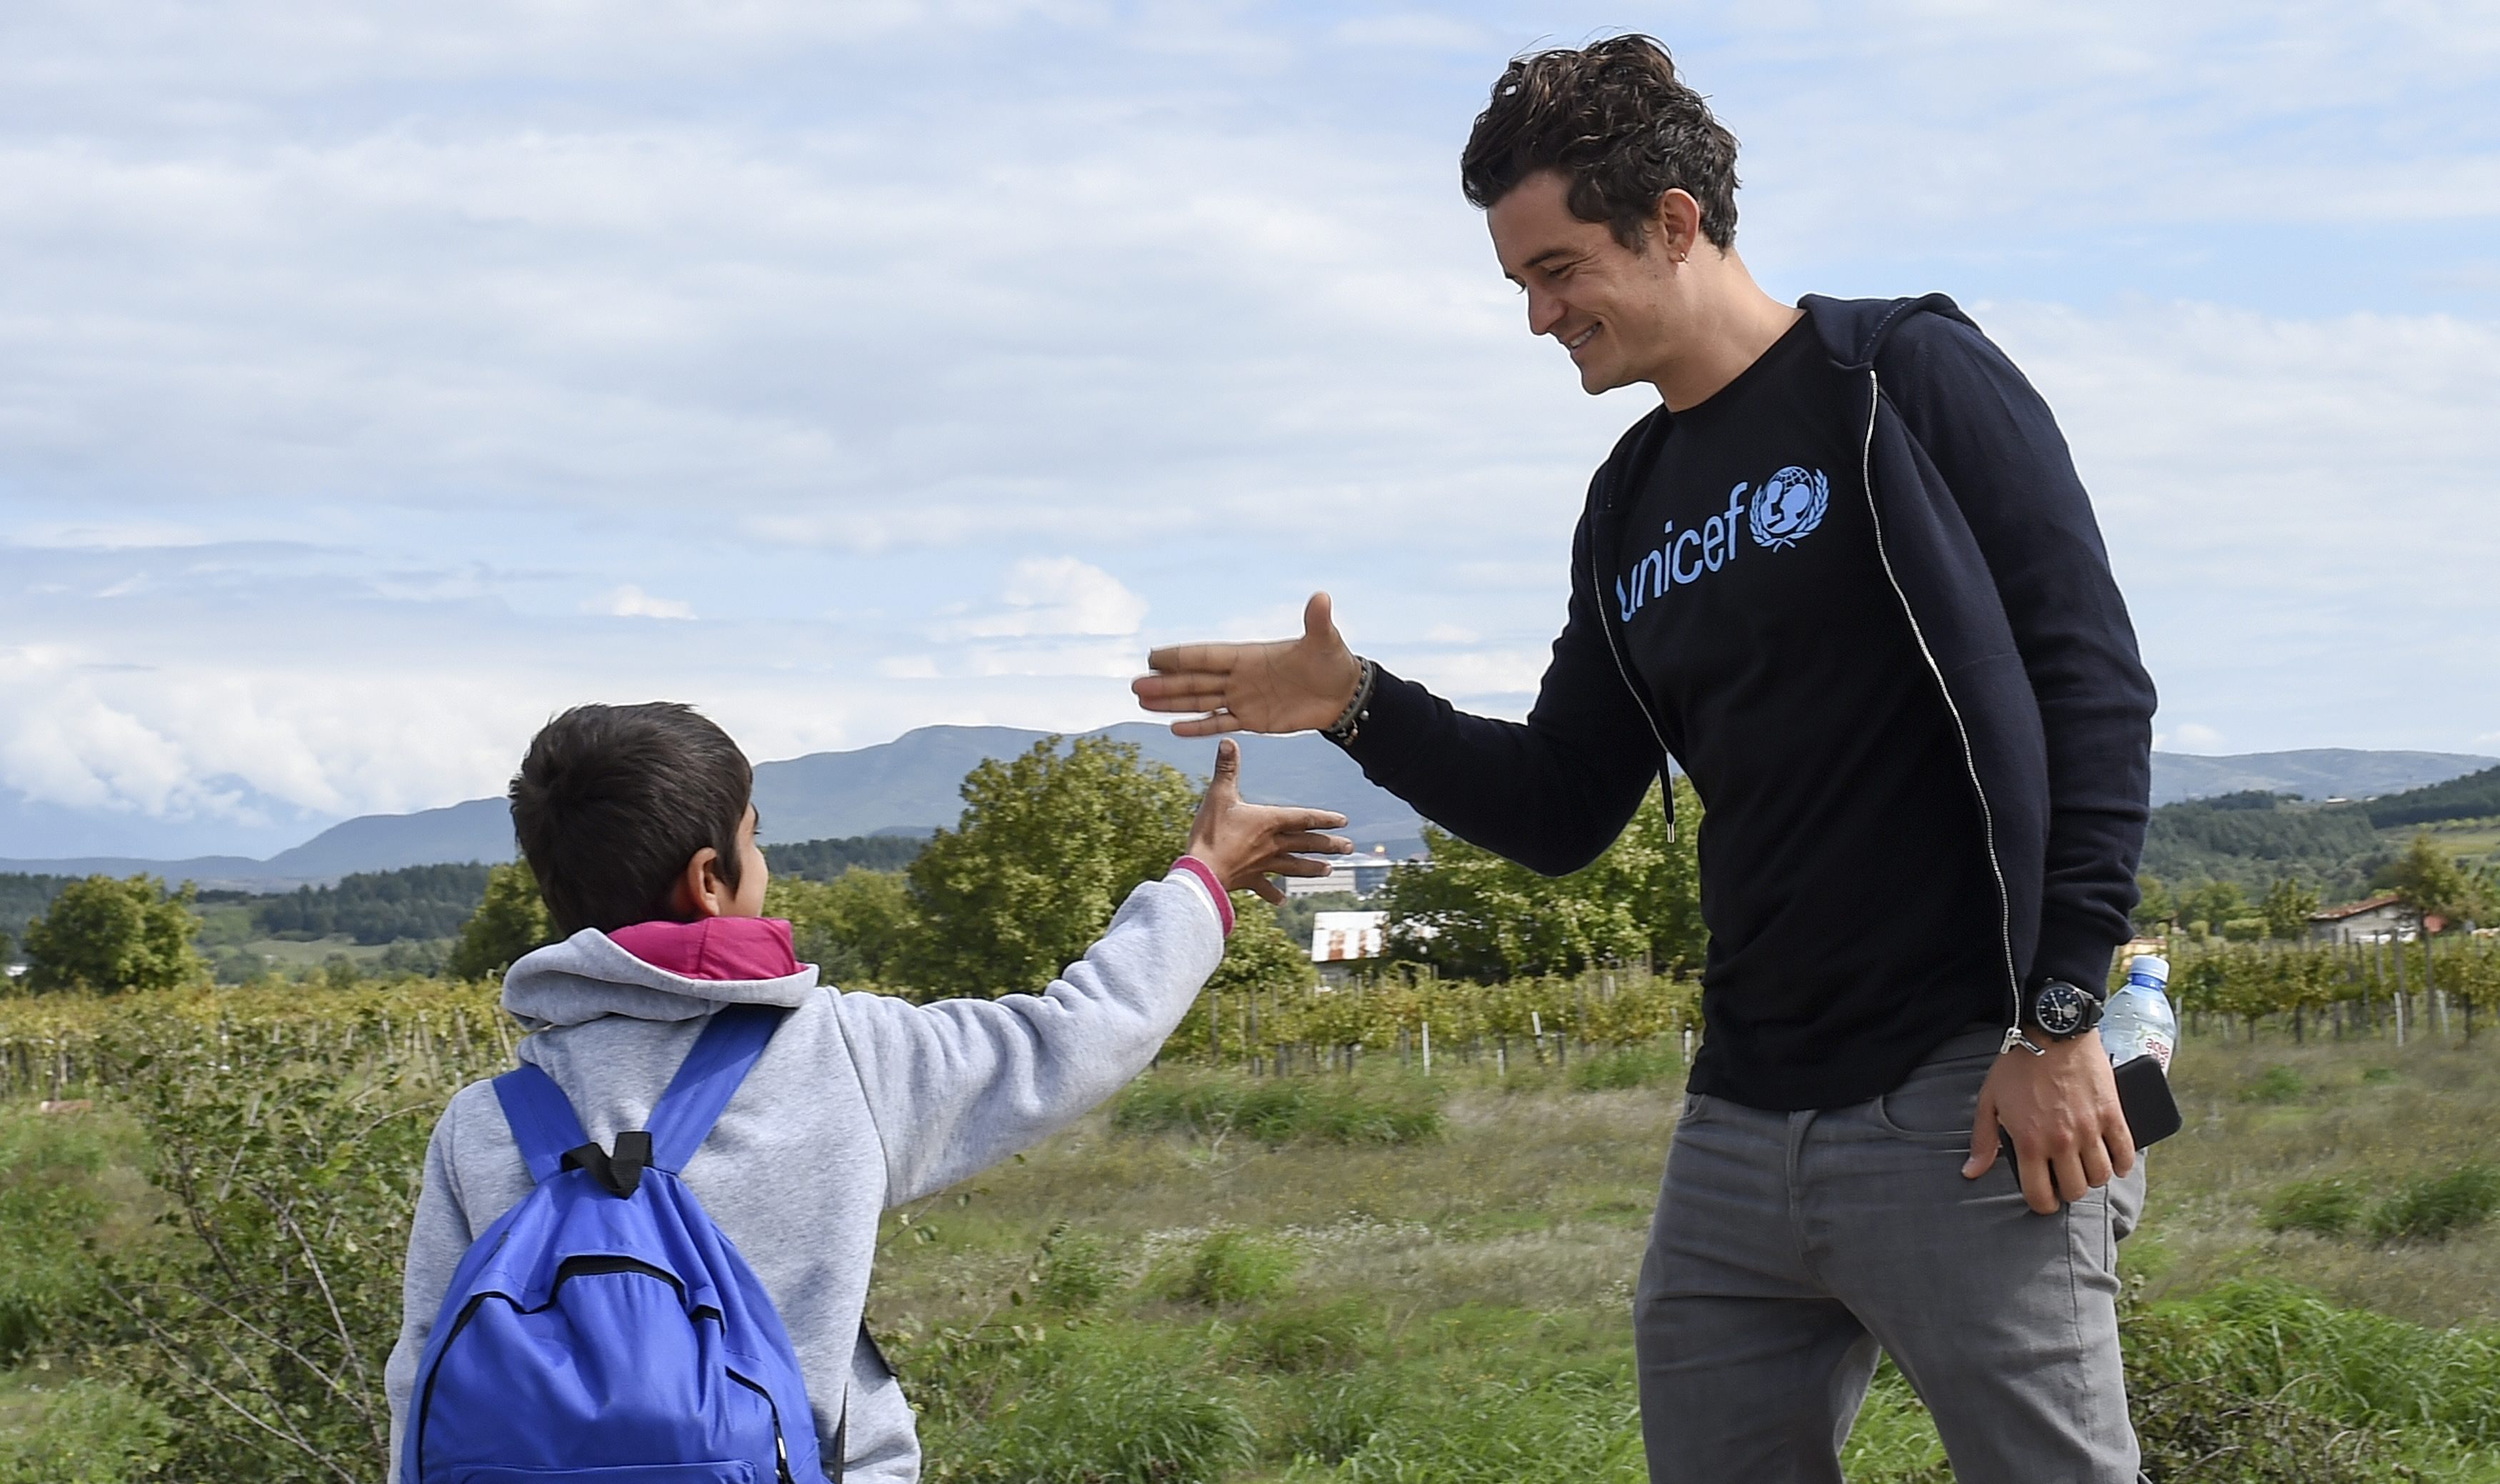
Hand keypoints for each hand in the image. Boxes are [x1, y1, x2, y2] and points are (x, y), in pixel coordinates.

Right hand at [1133, 592, 1363, 736]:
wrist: (1343, 694)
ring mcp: (1244, 698)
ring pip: (1200, 701)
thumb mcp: (1324, 640)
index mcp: (1249, 656)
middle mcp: (1240, 677)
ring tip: (1142, 703)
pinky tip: (1174, 727)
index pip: (1207, 656)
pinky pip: (1219, 723)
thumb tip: (1321, 597)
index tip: (1152, 656)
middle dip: (1165, 683)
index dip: (1180, 656)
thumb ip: (1316, 621)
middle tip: (1134, 686)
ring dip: (1172, 703)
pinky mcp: (1253, 720)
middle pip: (1195, 680)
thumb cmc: (1333, 662)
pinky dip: (1198, 727)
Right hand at [1184, 738, 1351, 903]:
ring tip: (1328, 871)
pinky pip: (1265, 888)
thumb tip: (1228, 741)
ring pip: (1294, 866)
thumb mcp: (1218, 795)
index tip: (1343, 821)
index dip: (1324, 819)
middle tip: (1348, 847)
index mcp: (1269, 822)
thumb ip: (1226, 769)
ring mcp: (1262, 864)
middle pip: (1306, 844)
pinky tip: (1282, 901)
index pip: (1304, 819)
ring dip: (1311, 868)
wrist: (1201, 872)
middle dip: (1328, 845)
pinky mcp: (1249, 879)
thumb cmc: (1211, 832)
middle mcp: (1272, 844)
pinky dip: (1273, 894)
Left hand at [1963, 1034, 2135, 1214]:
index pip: (2040, 1195)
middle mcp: (2062, 1141)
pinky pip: (2124, 1154)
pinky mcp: (2112, 1115)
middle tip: (2064, 1178)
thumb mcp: (1990, 1101)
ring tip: (2085, 1167)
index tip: (2044, 1199)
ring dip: (2093, 1177)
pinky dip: (2121, 1164)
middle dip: (2068, 1190)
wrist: (2052, 1033)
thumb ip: (1983, 1141)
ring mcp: (2090, 1129)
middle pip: (2075, 1190)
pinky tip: (2112, 1161)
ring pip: (2100, 1176)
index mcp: (2029, 1142)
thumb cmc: (2017, 1067)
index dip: (2042, 1204)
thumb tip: (1971, 1172)